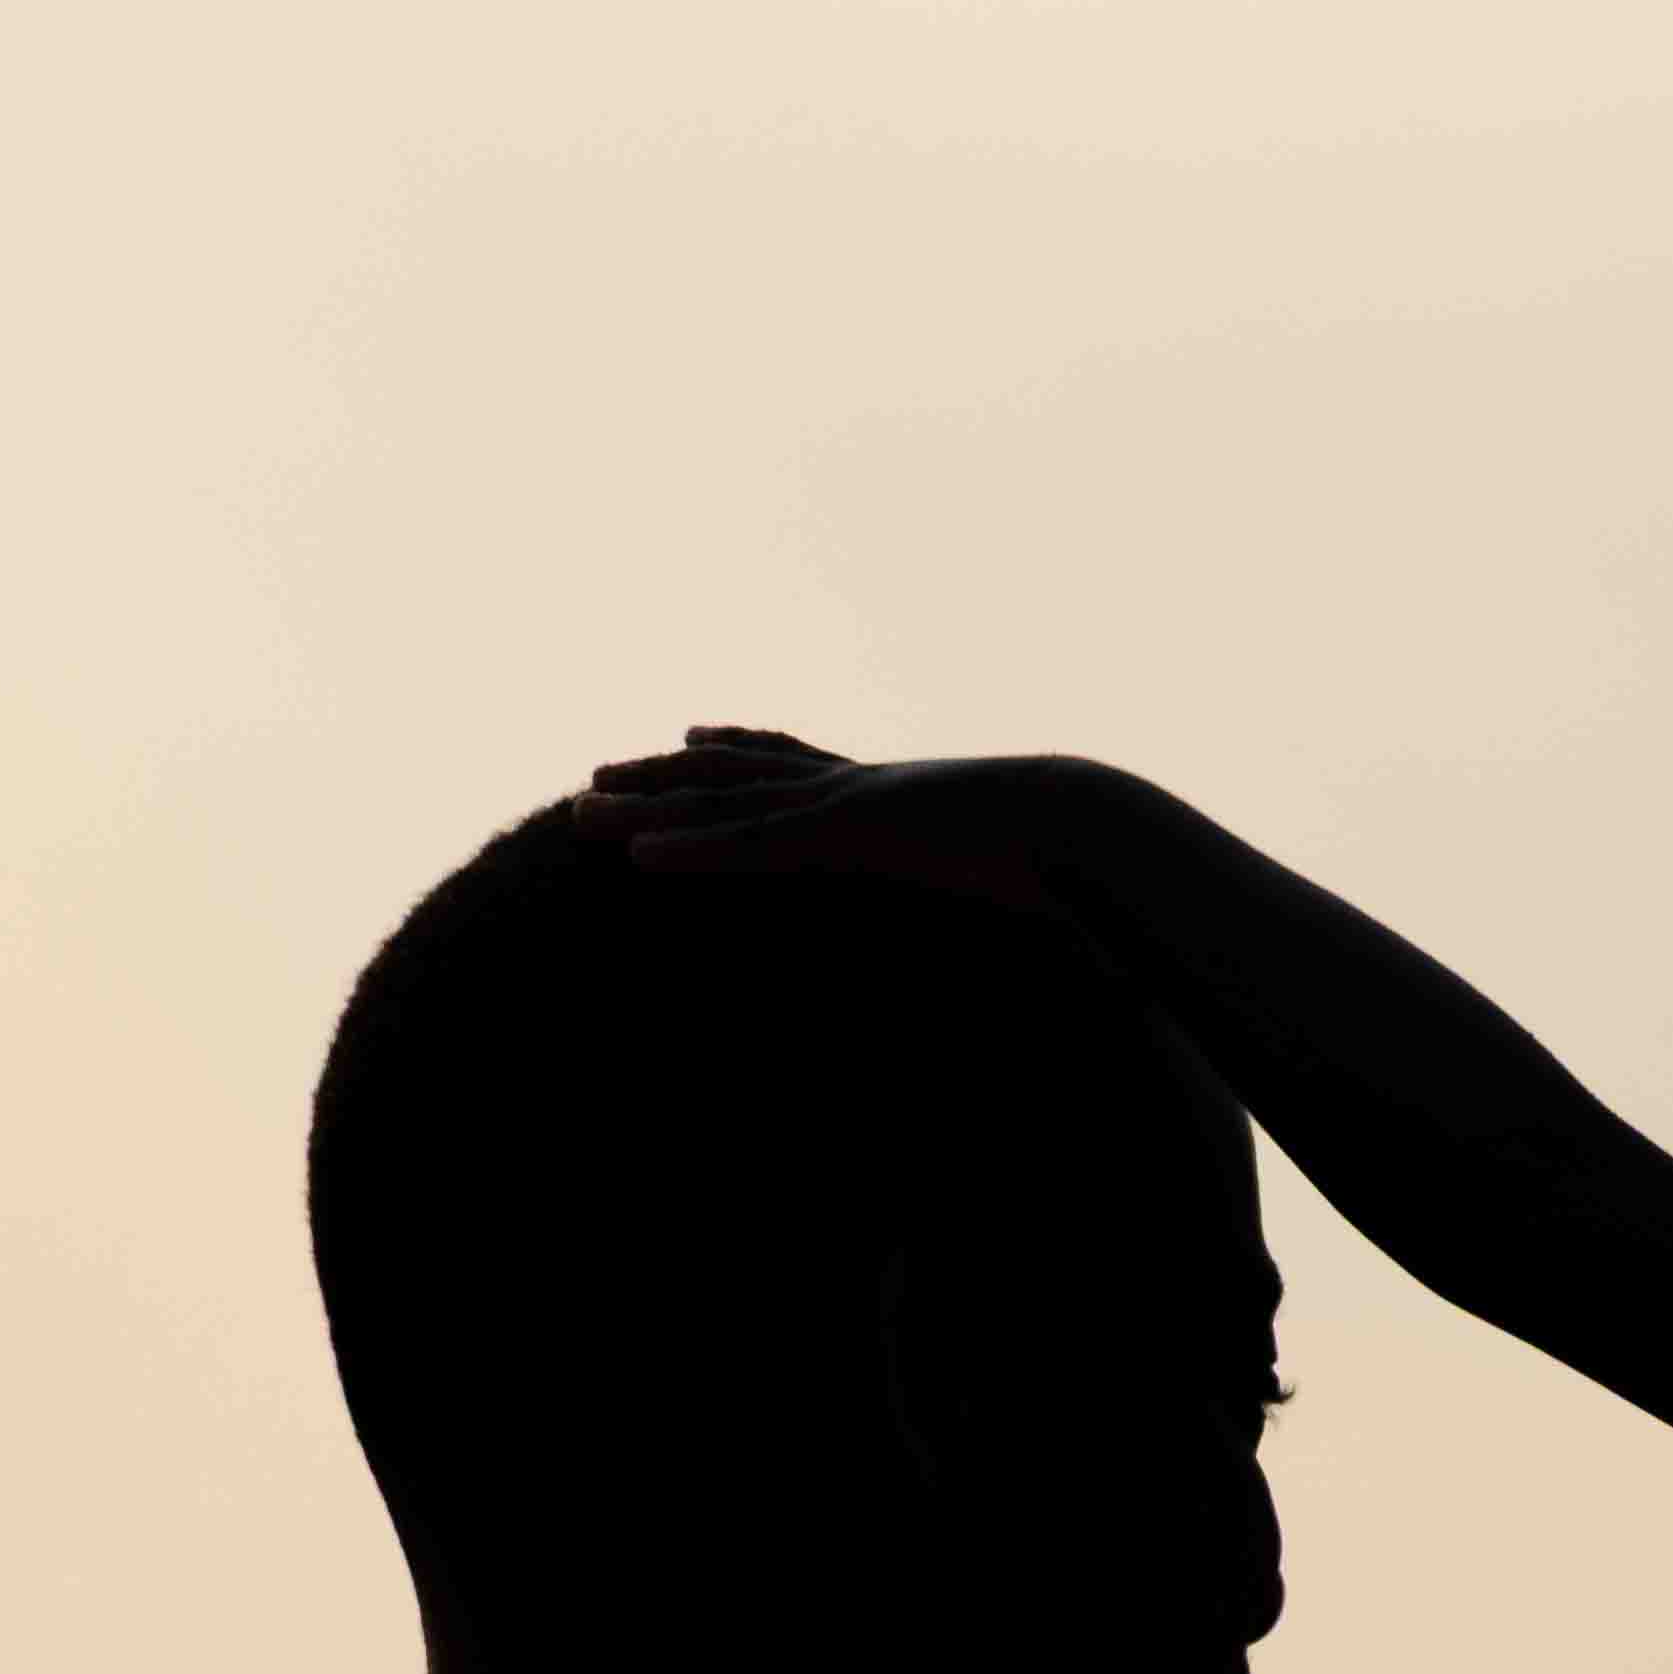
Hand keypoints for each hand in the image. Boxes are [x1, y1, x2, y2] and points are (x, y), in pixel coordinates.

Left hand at [570, 728, 1104, 924]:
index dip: (744, 746)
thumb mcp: (1033, 879)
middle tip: (597, 775)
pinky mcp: (849, 837)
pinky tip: (638, 859)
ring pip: (726, 804)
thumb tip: (1055, 940)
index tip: (694, 733)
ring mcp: (851, 805)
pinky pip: (755, 848)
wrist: (1095, 823)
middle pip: (740, 772)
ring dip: (647, 810)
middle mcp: (860, 786)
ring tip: (578, 813)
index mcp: (896, 792)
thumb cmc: (1084, 857)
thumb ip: (1010, 898)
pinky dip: (695, 851)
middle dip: (664, 776)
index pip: (804, 761)